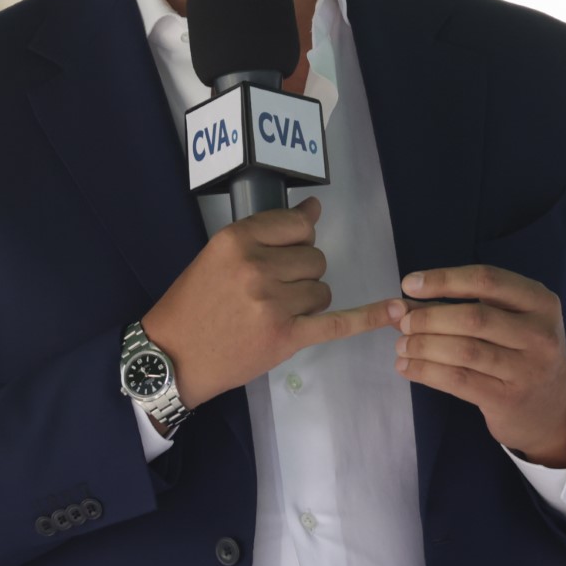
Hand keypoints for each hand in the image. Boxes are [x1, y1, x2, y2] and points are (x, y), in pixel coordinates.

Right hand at [142, 197, 397, 409]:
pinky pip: (337, 323)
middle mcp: (258, 267)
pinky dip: (368, 318)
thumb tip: (314, 208)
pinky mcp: (286, 337)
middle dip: (301, 273)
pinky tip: (394, 312)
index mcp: (237, 240)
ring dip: (307, 300)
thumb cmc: (192, 303)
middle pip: (314, 259)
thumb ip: (265, 231)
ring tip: (274, 312)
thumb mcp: (217, 255)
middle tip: (271, 291)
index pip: (297, 225)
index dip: (296, 240)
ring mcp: (274, 304)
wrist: (172, 356)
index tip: (284, 252)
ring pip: (323, 289)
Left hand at [392, 265, 565, 467]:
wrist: (555, 409)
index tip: (409, 284)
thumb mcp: (508, 321)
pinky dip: (426, 371)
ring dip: (423, 346)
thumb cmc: (522, 352)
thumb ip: (462, 306)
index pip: (486, 280)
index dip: (444, 279)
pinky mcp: (509, 399)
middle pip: (473, 317)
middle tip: (403, 322)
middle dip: (429, 318)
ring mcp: (527, 369)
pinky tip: (408, 367)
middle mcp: (539, 333)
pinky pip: (459, 380)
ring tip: (401, 346)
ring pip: (463, 351)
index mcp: (540, 301)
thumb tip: (404, 302)